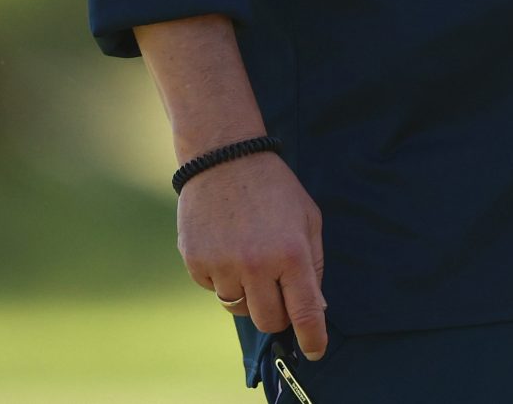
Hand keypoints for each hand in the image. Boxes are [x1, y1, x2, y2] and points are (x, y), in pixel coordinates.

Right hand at [180, 151, 326, 361]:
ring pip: (239, 308)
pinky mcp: (196, 264)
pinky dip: (223, 278)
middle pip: (269, 320)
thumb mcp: (308, 219)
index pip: (305, 310)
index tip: (315, 351)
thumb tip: (316, 306)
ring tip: (251, 256)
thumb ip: (314, 263)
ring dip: (248, 294)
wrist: (225, 161)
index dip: (313, 336)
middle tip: (279, 294)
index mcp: (292, 253)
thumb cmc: (275, 190)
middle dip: (278, 316)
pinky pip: (214, 290)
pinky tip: (227, 247)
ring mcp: (223, 266)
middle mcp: (257, 265)